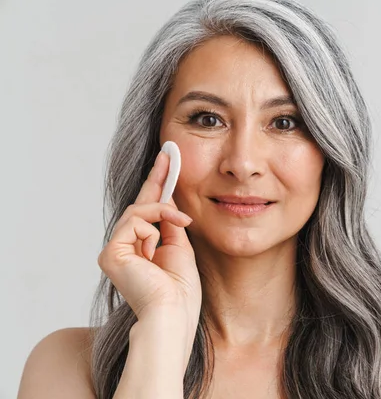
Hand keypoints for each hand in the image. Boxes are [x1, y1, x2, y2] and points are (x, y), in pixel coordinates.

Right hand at [97, 150, 201, 325]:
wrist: (173, 312)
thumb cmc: (180, 290)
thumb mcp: (180, 247)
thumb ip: (170, 224)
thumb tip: (167, 200)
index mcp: (142, 248)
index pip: (148, 211)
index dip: (158, 186)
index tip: (167, 163)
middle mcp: (125, 247)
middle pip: (140, 205)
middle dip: (157, 179)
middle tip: (168, 153)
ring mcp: (115, 250)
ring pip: (139, 211)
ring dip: (163, 212)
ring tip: (183, 223)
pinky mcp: (111, 252)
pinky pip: (135, 221)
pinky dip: (154, 226)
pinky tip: (159, 246)